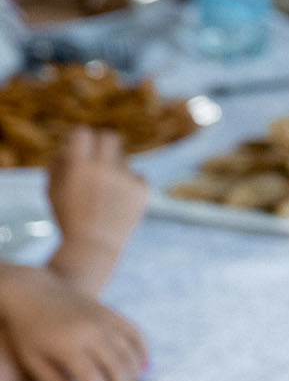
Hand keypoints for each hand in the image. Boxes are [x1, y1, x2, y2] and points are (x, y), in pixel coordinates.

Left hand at [0, 266, 147, 380]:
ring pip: (130, 353)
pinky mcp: (111, 313)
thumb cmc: (28, 330)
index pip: (94, 380)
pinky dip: (142, 351)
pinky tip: (143, 368)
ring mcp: (104, 321)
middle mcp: (92, 332)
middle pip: (118, 368)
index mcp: (69, 346)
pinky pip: (135, 334)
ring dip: (134, 377)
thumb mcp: (33, 360)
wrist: (33, 291)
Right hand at [48, 128, 146, 278]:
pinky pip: (137, 176)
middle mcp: (104, 169)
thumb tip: (69, 146)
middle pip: (110, 137)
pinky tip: (119, 201)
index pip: (83, 133)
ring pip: (123, 160)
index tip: (80, 147)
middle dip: (103, 143)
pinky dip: (129, 184)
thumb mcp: (53, 191)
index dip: (80, 139)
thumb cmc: (68, 218)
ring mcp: (126, 179)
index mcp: (79, 167)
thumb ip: (58, 164)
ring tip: (104, 194)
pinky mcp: (142, 190)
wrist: (94, 247)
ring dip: (114, 169)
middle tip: (98, 156)